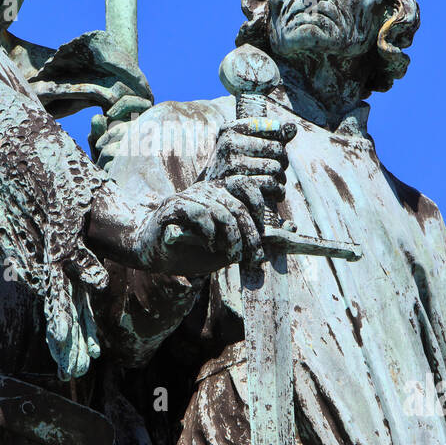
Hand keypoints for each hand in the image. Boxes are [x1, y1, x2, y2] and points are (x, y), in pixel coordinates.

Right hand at [134, 181, 264, 274]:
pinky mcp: (173, 206)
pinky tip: (208, 246)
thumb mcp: (228, 246)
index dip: (258, 207)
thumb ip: (253, 238)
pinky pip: (199, 215)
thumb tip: (290, 228)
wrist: (154, 252)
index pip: (246, 186)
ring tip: (229, 256)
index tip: (261, 234)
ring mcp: (190, 196)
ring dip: (231, 239)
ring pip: (222, 213)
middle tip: (251, 258)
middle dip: (250, 236)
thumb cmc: (192, 249)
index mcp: (220, 193)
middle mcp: (207, 190)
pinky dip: (208, 233)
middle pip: (238, 207)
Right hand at [200, 117, 296, 223]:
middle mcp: (228, 142)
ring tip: (277, 181)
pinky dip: (278, 189)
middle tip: (279, 168)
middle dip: (283, 160)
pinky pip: (270, 182)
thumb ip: (270, 135)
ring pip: (275, 166)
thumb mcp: (245, 146)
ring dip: (281, 177)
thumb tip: (292, 127)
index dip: (280, 140)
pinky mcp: (236, 182)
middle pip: (277, 148)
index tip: (275, 149)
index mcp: (230, 128)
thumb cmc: (233, 167)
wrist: (208, 195)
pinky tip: (276, 192)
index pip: (274, 127)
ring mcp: (230, 162)